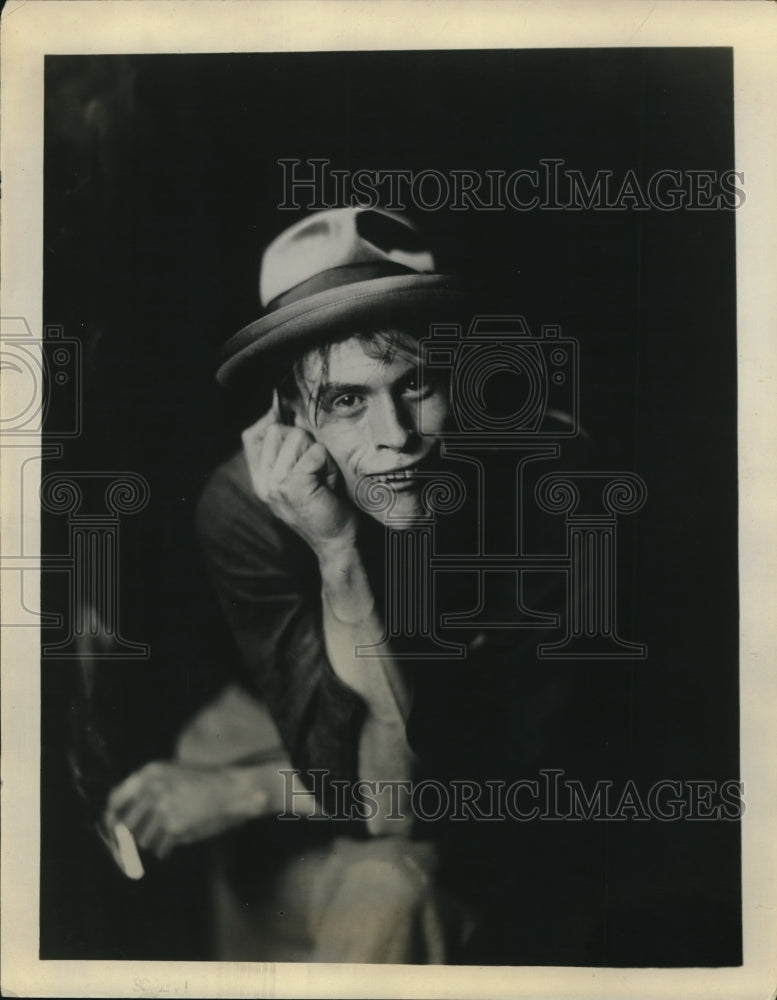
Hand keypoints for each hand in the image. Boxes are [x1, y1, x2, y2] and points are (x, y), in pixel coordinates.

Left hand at [103, 761, 276, 859]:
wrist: (230, 790)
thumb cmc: (202, 781)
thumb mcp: (171, 772)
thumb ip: (146, 788)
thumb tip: (119, 815)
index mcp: (148, 774)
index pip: (114, 800)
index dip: (111, 819)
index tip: (113, 830)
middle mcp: (151, 790)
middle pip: (126, 825)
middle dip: (133, 836)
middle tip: (140, 842)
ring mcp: (162, 809)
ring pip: (143, 840)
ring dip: (154, 841)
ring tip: (169, 832)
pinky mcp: (174, 827)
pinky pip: (160, 848)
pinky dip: (166, 849)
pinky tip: (176, 839)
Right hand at [241, 394, 357, 555]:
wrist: (338, 542)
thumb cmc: (326, 505)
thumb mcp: (301, 475)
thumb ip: (288, 451)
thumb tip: (283, 410)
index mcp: (261, 480)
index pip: (252, 435)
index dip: (270, 420)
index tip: (288, 420)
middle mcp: (263, 482)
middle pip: (278, 430)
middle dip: (303, 442)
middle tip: (316, 469)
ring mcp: (274, 484)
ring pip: (297, 438)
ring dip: (318, 454)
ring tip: (323, 478)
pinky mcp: (291, 486)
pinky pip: (314, 452)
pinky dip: (327, 462)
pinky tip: (328, 482)